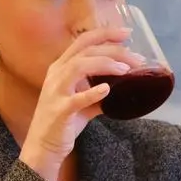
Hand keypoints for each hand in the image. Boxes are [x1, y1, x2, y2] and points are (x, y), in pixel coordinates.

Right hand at [20, 26, 143, 180]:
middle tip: (136, 58)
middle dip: (114, 50)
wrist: (43, 147)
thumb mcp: (83, 102)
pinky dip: (92, 92)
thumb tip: (123, 89)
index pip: (83, 41)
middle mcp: (57, 74)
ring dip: (104, 64)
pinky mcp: (60, 110)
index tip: (127, 33)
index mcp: (61, 67)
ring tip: (125, 69)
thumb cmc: (63, 123)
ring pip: (79, 66)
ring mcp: (56, 91)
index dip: (105, 33)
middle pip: (86, 50)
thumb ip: (99, 92)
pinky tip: (107, 90)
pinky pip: (76, 99)